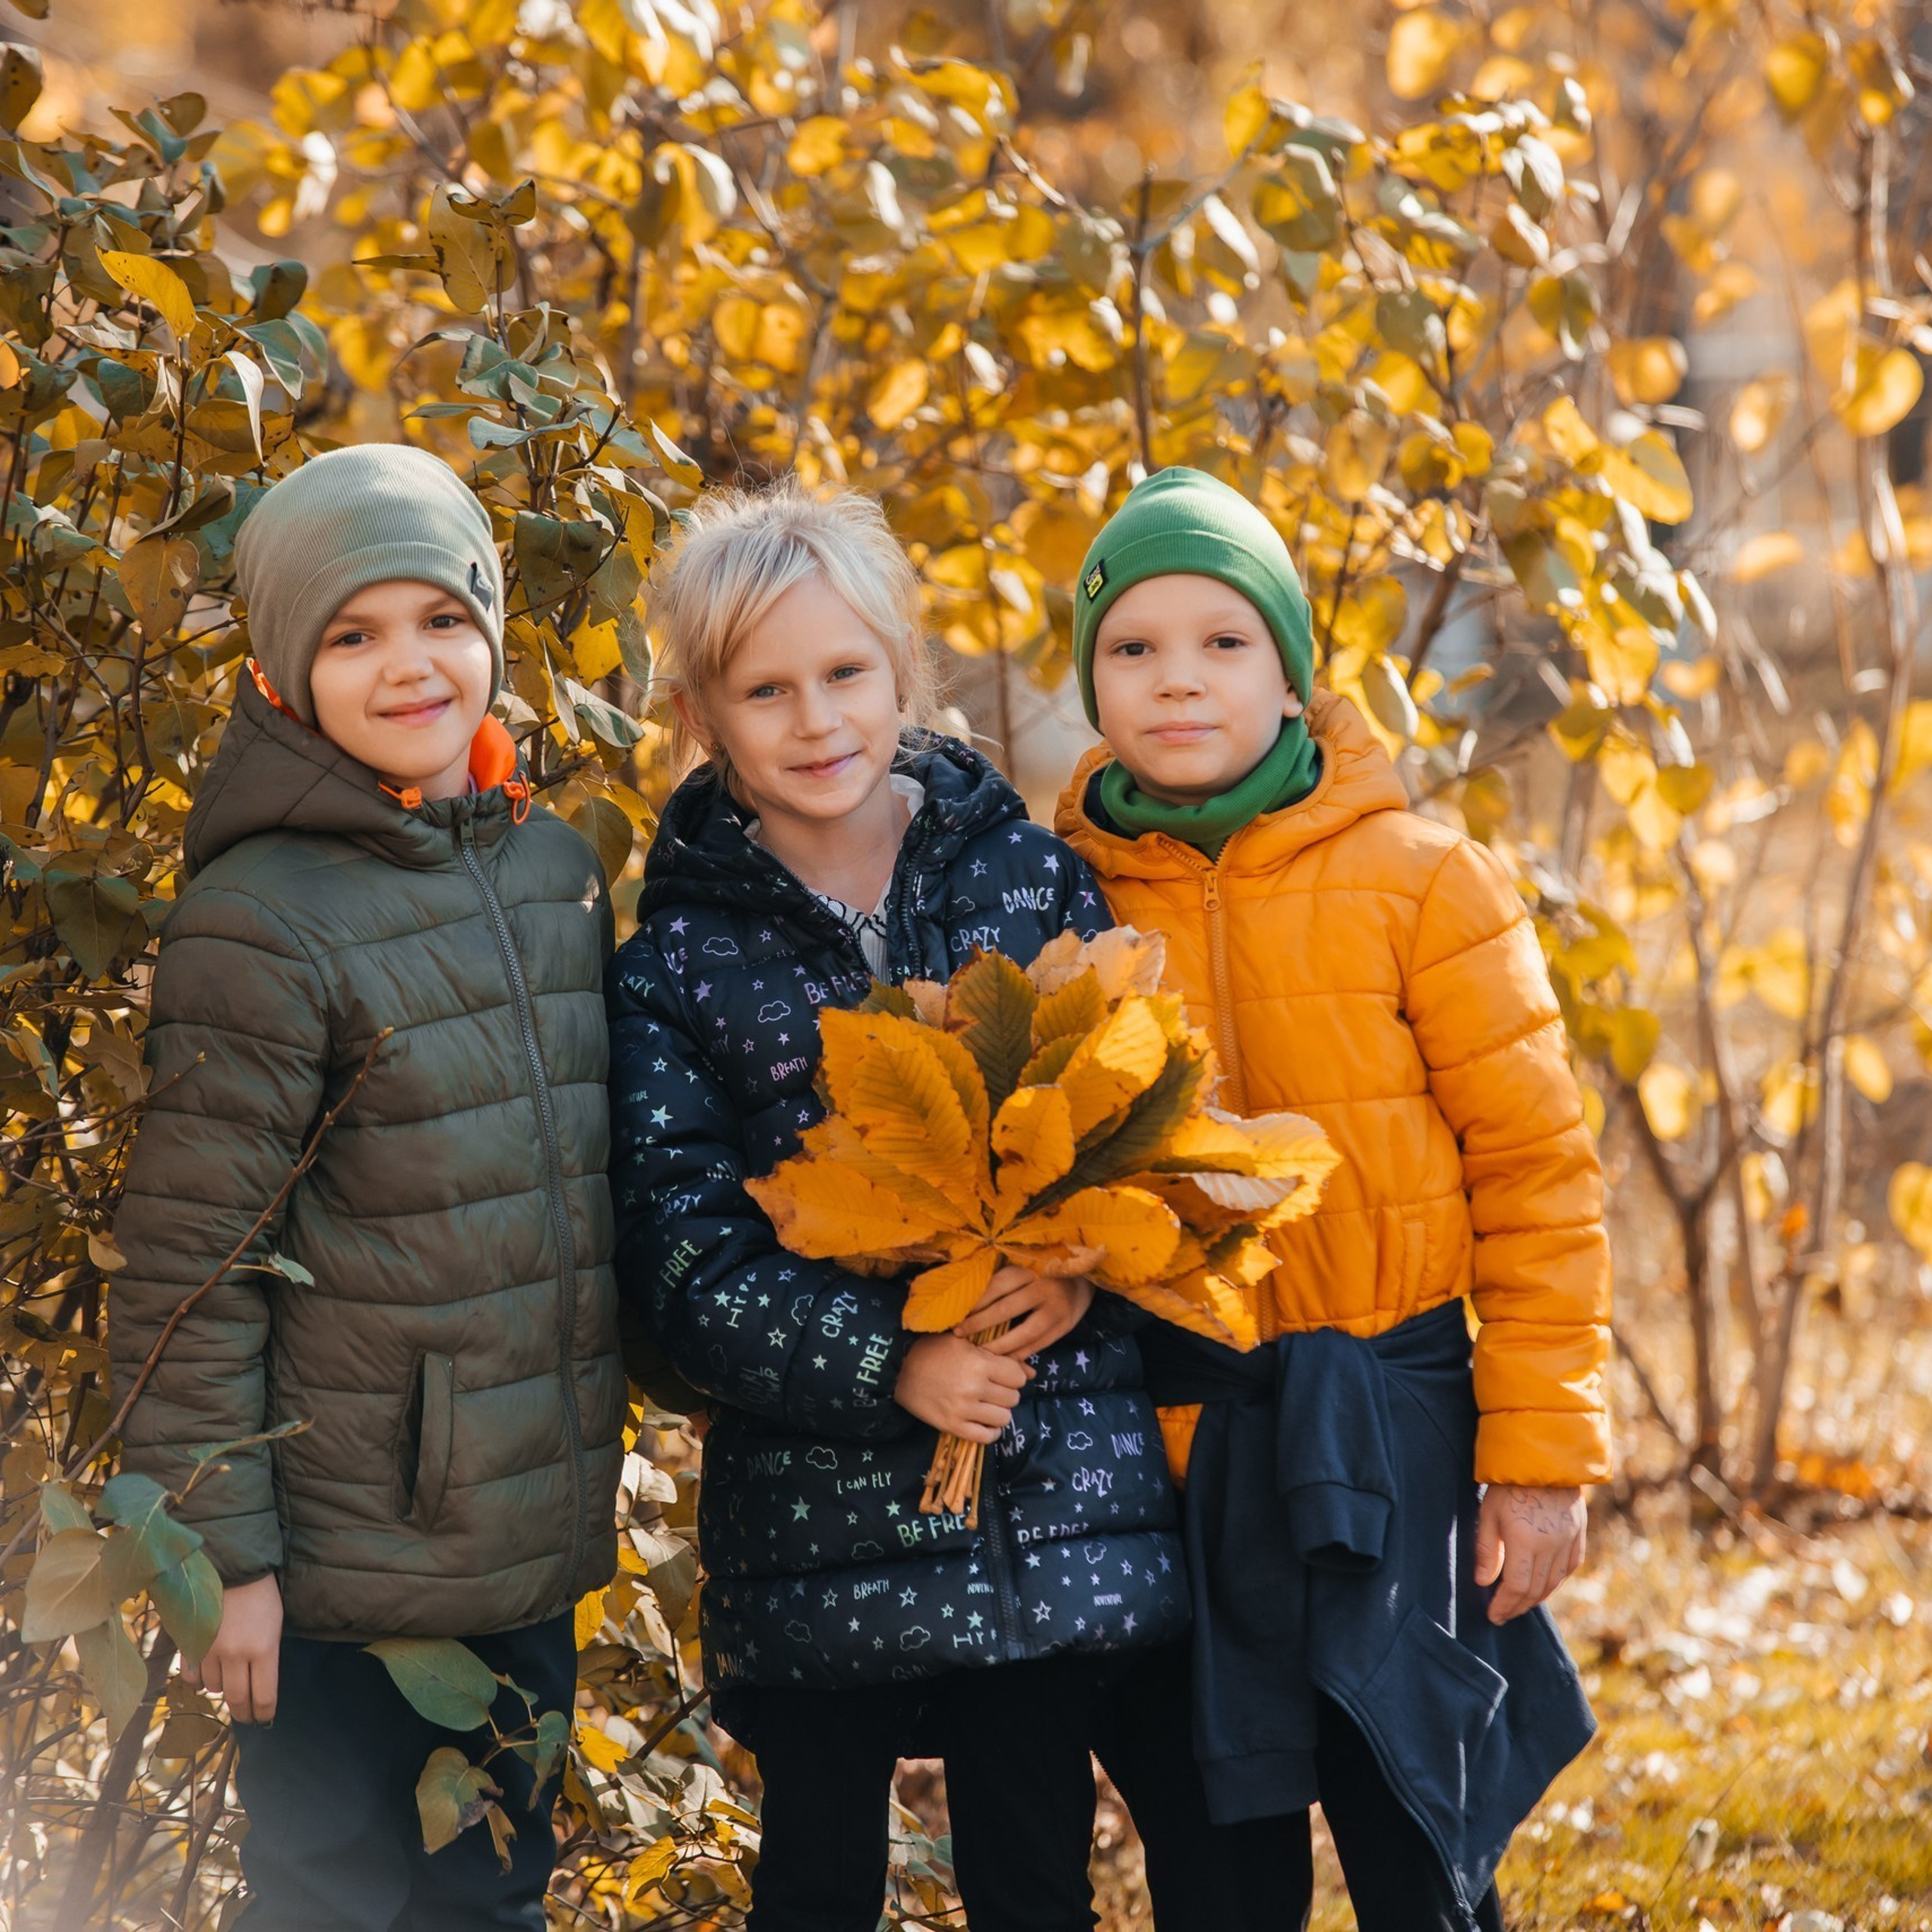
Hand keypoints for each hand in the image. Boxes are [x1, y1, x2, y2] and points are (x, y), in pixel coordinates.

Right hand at [180, 1573, 282, 1723]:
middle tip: (246, 1717)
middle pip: (238, 1699)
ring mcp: (212, 1651)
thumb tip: (261, 1689)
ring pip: (215, 1689)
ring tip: (230, 1682)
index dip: (264, 1712)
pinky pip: (192, 1678)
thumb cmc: (261, 1596)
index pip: (264, 1696)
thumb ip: (267, 1657)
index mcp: (265, 1649)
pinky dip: (200, 1682)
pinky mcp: (192, 1645)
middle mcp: (237, 1655)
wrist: (232, 1569)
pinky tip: (207, 1676)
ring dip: (223, 1689)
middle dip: (244, 1713)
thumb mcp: (275, 1626)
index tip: (264, 1719)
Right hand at [895, 1334, 1031, 1442]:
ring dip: (999, 1412)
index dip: (1013, 1376)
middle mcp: (974, 1388)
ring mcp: (963, 1410)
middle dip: (1007, 1393)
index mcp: (980, 1364)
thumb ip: (1000, 1356)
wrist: (898, 1368)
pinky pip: (986, 1437)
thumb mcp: (966, 1343)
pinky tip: (985, 1422)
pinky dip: (991, 1432)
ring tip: (988, 1404)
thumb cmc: (933, 1350)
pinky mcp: (952, 1426)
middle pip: (1013, 1398)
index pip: (1018, 1377)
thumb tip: (1031, 1373)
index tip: (1003, 1375)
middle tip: (993, 1388)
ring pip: (1003, 1418)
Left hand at [959, 1264, 1094, 1359]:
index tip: (958, 1311)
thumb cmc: (1045, 1271)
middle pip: (1007, 1309)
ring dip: (998, 1345)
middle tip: (959, 1333)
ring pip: (1023, 1334)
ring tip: (979, 1351)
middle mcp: (1045, 1288)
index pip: (998, 1285)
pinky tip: (1002, 1358)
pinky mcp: (1064, 1327)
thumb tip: (967, 1293)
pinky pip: (1037, 1346)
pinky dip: (1018, 1354)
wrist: (1084, 1279)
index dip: (977, 1300)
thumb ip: (1005, 1277)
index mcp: (1032, 1268)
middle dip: (979, 1323)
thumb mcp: (1027, 1265)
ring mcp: (1057, 1310)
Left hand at [1474, 1484, 1586, 1623]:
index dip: (1505, 1605)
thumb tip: (1483, 1583)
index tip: (1493, 1616)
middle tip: (1504, 1614)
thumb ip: (1487, 1550)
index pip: (1517, 1587)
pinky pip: (1570, 1567)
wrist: (1543, 1458)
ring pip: (1554, 1582)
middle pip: (1536, 1589)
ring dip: (1537, 1597)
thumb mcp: (1488, 1513)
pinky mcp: (1578, 1534)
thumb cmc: (1508, 1484)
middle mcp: (1551, 1546)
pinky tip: (1544, 1585)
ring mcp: (1569, 1541)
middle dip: (1518, 1606)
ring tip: (1520, 1603)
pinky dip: (1556, 1581)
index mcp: (1526, 1541)